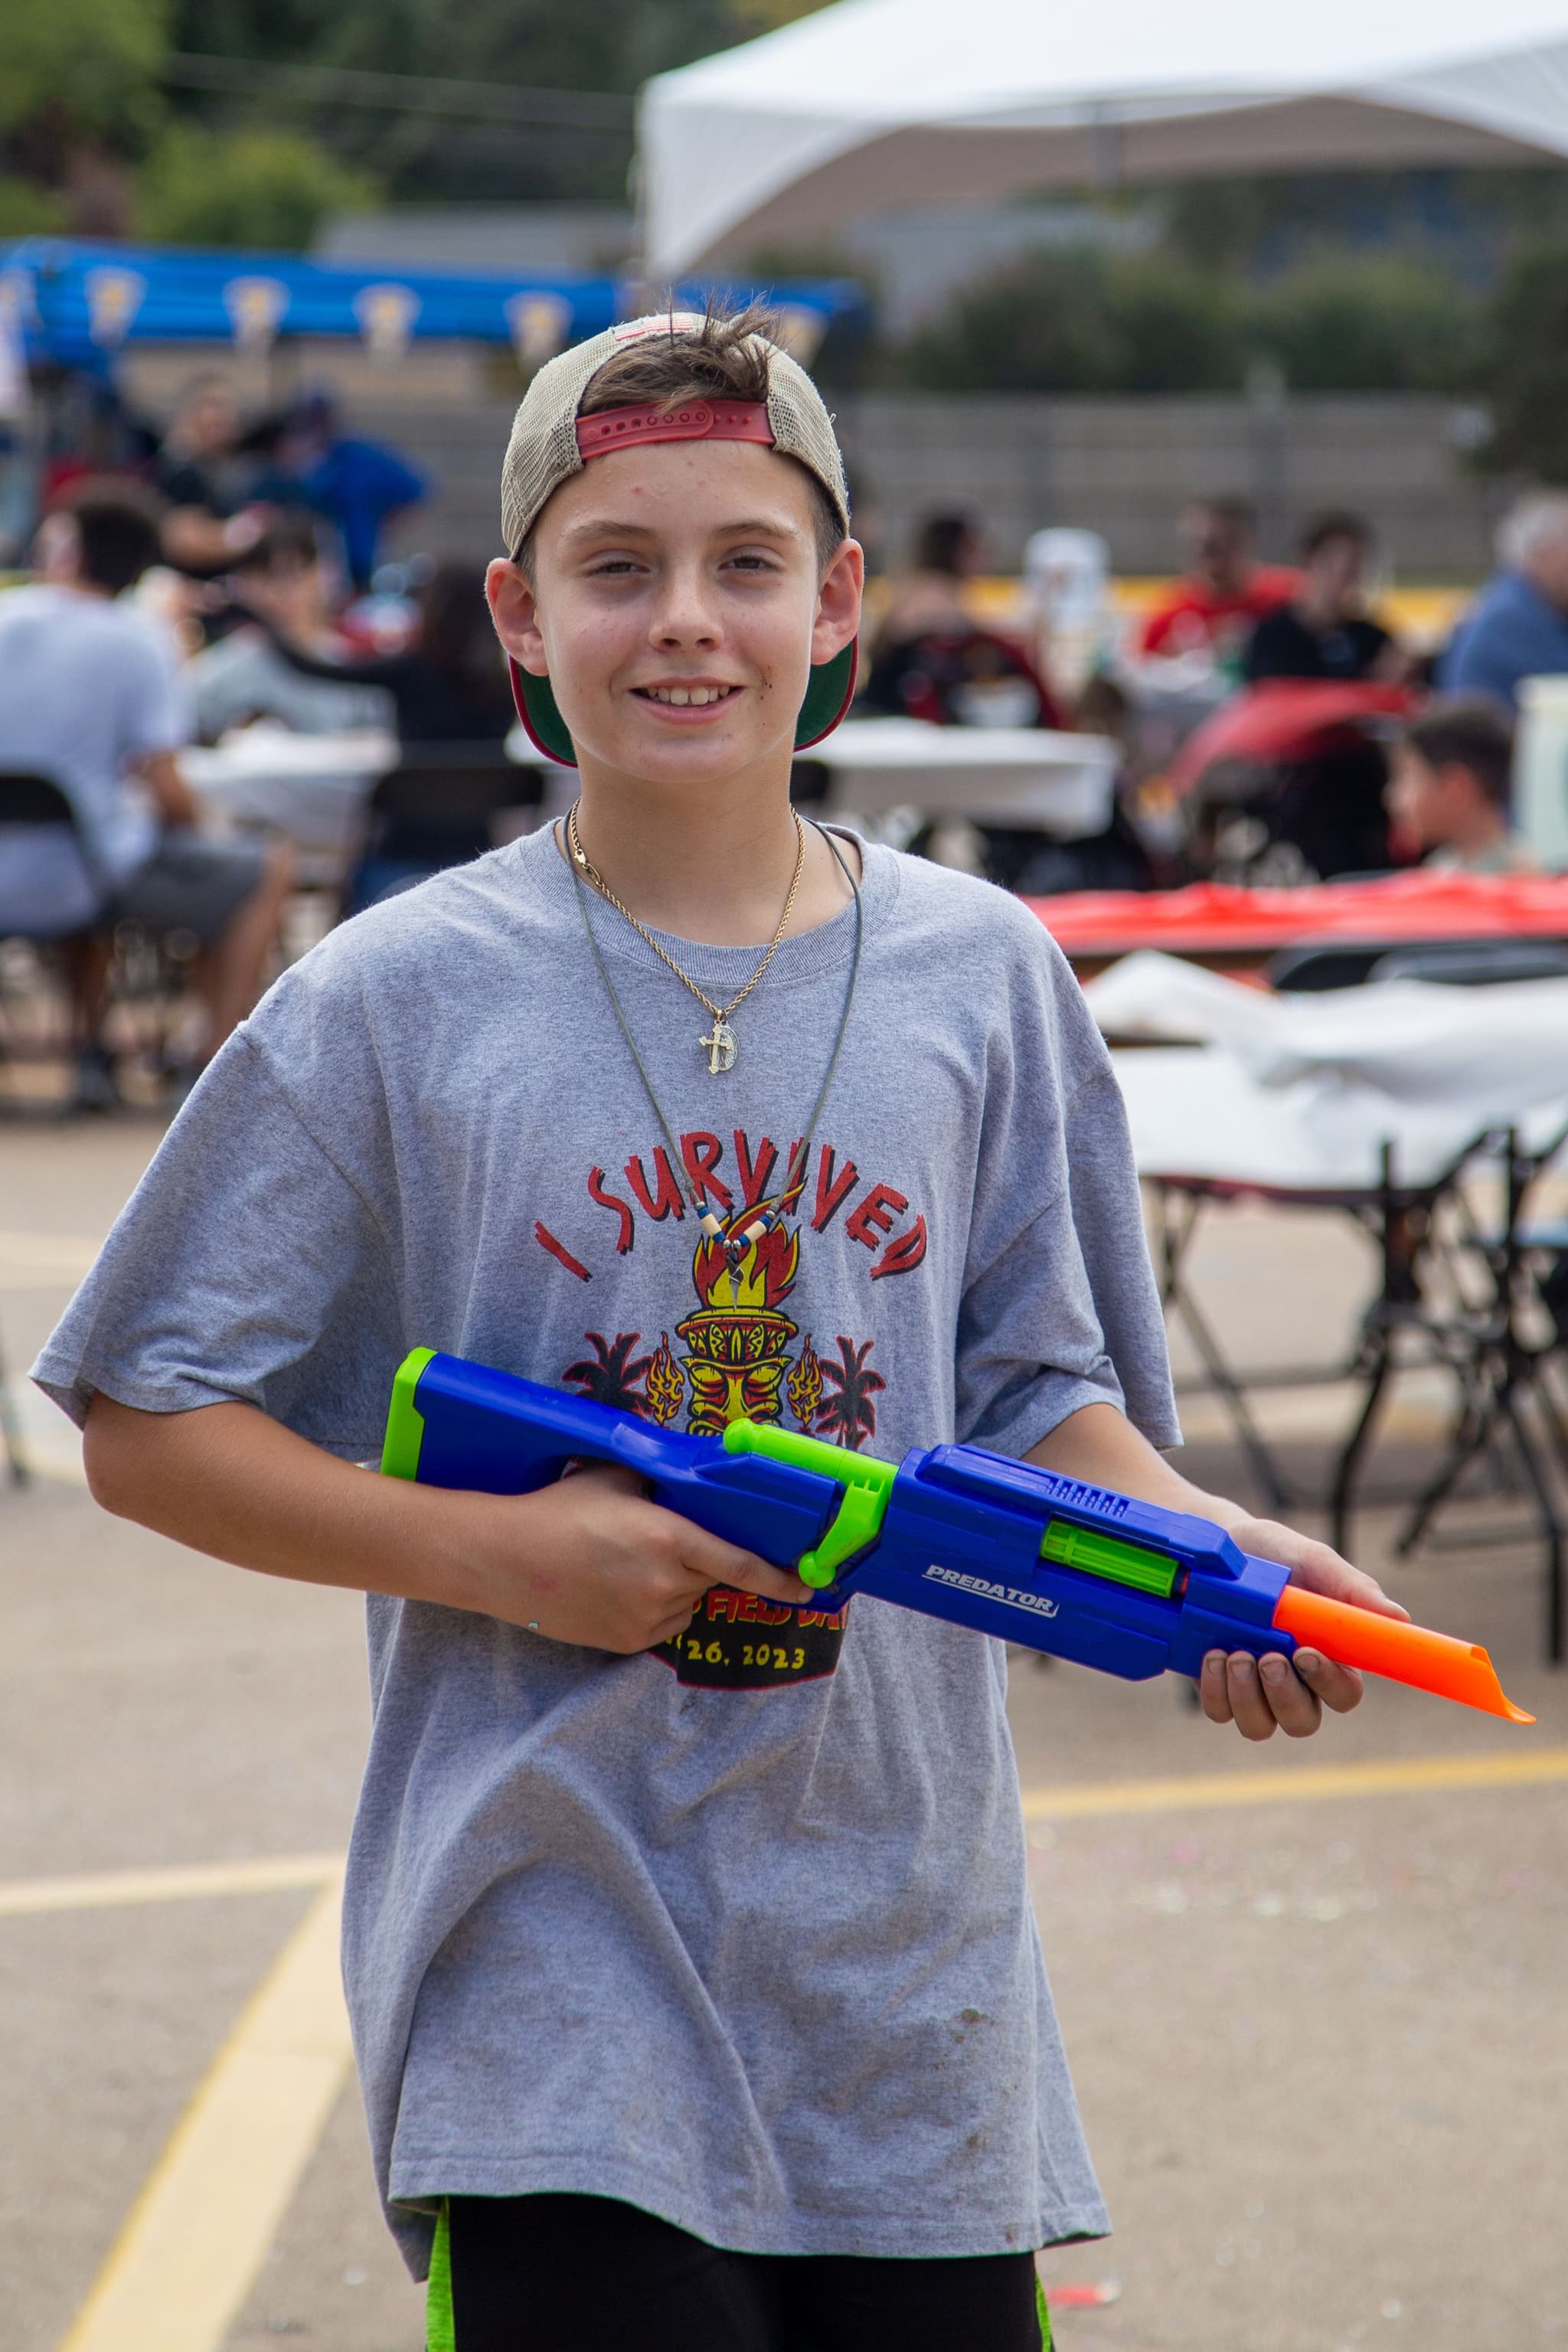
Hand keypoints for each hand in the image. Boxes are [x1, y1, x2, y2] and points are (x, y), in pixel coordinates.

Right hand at [456, 1463, 813, 1653]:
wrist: (503, 1559)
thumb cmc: (560, 1508)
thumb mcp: (618, 1478)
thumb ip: (666, 1485)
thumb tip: (703, 1484)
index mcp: (669, 1538)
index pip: (741, 1565)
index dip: (781, 1579)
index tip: (809, 1586)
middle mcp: (665, 1584)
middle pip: (711, 1579)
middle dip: (699, 1563)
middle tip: (658, 1542)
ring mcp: (645, 1619)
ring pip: (687, 1604)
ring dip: (676, 1587)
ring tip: (625, 1563)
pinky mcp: (626, 1643)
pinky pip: (662, 1625)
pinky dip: (653, 1608)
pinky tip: (615, 1586)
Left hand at [1197, 1512, 1408, 1741]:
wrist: (1220, 1546)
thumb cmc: (1276, 1556)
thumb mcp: (1314, 1561)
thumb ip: (1353, 1589)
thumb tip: (1401, 1618)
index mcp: (1329, 1657)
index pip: (1344, 1694)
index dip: (1328, 1683)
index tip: (1306, 1654)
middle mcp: (1294, 1682)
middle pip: (1302, 1721)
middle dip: (1284, 1696)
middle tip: (1267, 1657)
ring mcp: (1254, 1689)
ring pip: (1259, 1725)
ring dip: (1246, 1696)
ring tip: (1235, 1654)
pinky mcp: (1218, 1687)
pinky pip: (1221, 1712)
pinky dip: (1216, 1691)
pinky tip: (1213, 1657)